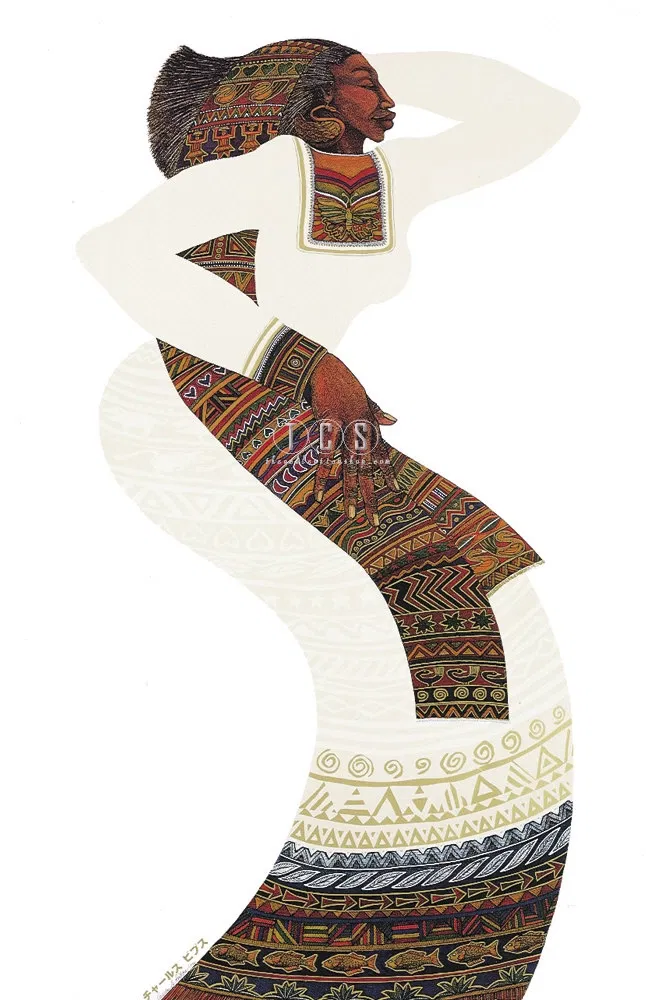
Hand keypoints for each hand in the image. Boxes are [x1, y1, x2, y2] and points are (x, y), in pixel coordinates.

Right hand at [308, 353, 399, 525]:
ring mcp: (347, 427)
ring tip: (350, 514)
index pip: (383, 452)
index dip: (388, 472)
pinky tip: (319, 493)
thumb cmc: (342, 379)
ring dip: (349, 492)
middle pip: (368, 468)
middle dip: (370, 494)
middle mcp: (363, 428)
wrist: (323, 364)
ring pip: (350, 466)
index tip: (395, 490)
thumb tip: (395, 420)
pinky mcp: (329, 423)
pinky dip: (322, 475)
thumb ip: (378, 411)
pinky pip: (326, 456)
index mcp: (370, 422)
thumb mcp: (364, 395)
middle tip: (373, 519)